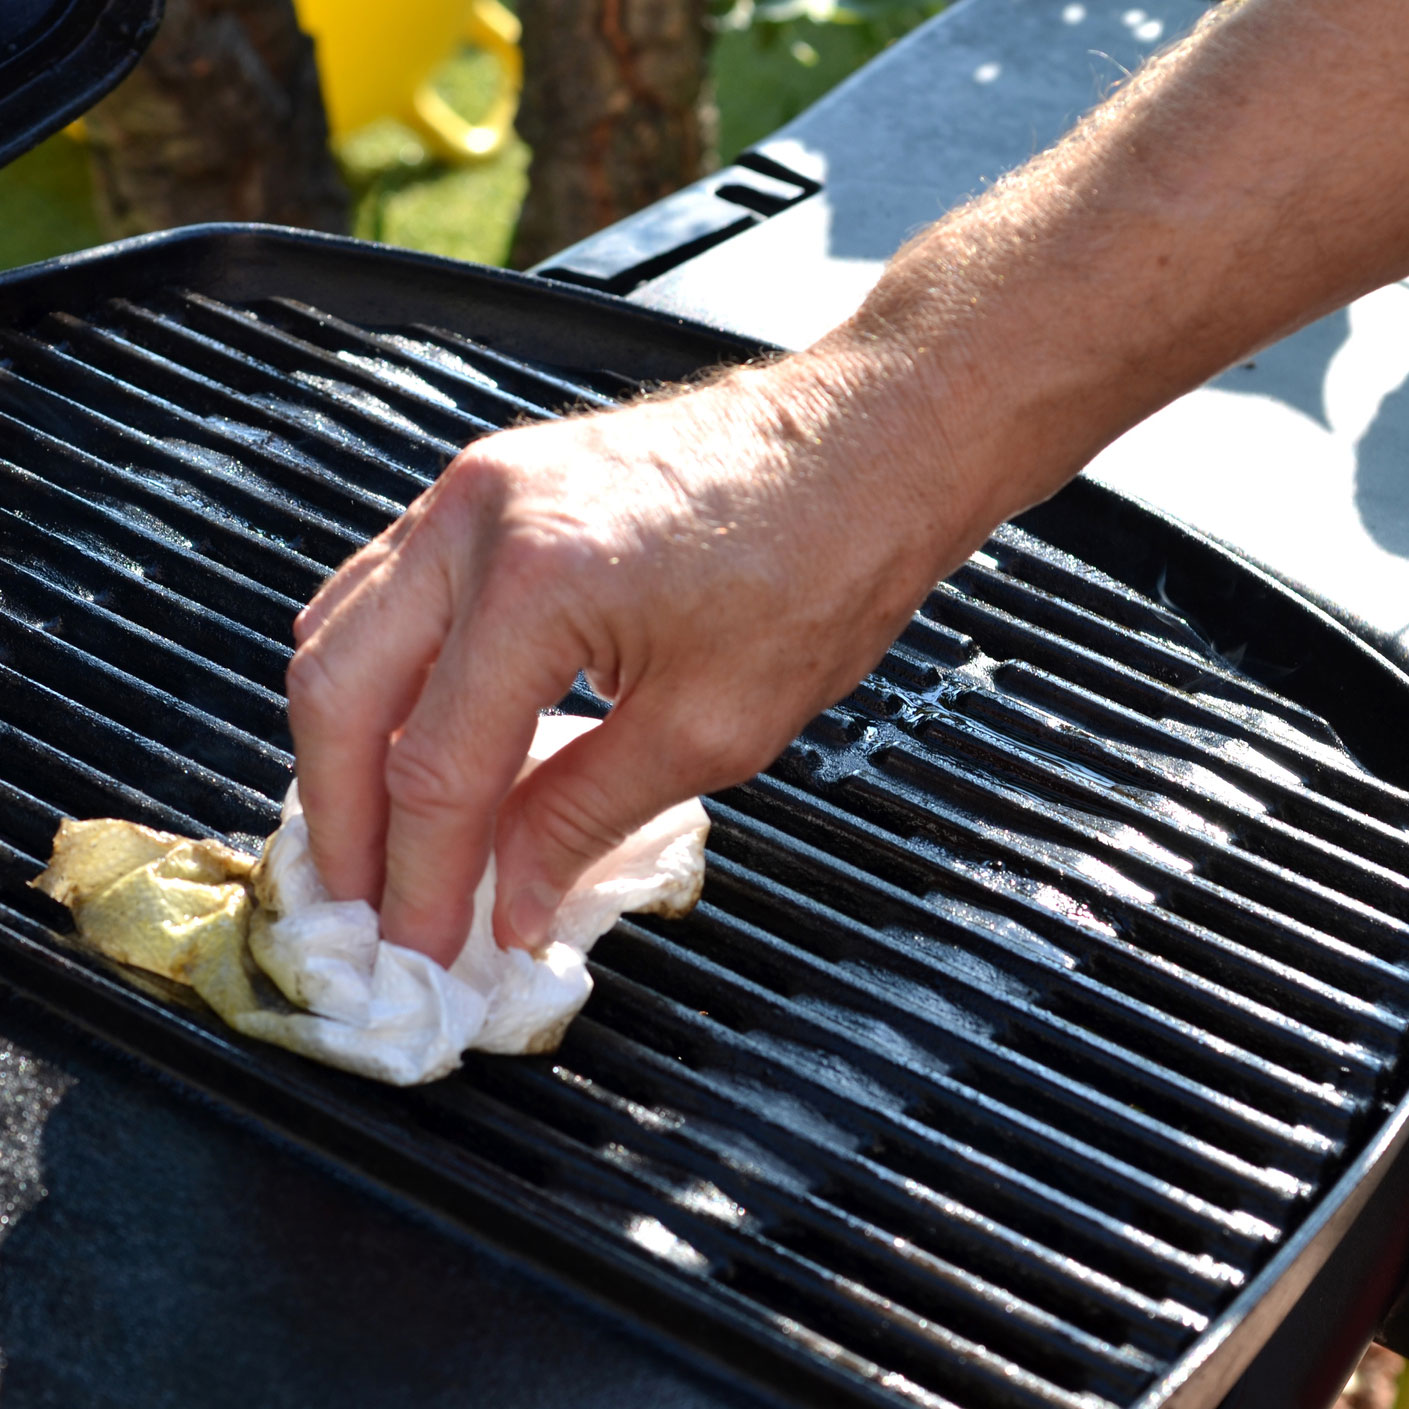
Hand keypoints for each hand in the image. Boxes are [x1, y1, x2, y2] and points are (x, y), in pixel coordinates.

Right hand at [286, 343, 996, 963]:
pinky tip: (406, 734)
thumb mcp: (713, 725)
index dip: (420, 878)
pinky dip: (384, 677)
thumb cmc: (822, 561)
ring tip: (375, 836)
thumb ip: (583, 817)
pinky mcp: (492, 484)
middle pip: (340, 690)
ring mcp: (476, 489)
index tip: (421, 948)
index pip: (436, 767)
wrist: (868, 444)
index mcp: (535, 581)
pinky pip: (388, 590)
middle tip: (362, 905)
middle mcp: (479, 519)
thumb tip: (509, 898)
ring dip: (348, 745)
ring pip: (344, 631)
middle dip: (341, 816)